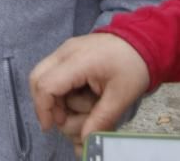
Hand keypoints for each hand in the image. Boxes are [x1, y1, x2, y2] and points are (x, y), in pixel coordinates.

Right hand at [29, 33, 150, 152]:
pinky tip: (78, 98)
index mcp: (77, 61)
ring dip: (55, 98)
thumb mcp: (121, 96)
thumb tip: (85, 140)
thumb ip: (101, 119)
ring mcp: (65, 50)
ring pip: (43, 76)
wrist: (143, 39)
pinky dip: (60, 89)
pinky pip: (54, 72)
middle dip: (45, 103)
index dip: (44, 109)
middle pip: (37, 78)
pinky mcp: (68, 52)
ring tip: (78, 109)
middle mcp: (65, 52)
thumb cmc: (133, 66)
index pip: (46, 85)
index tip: (52, 127)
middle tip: (61, 119)